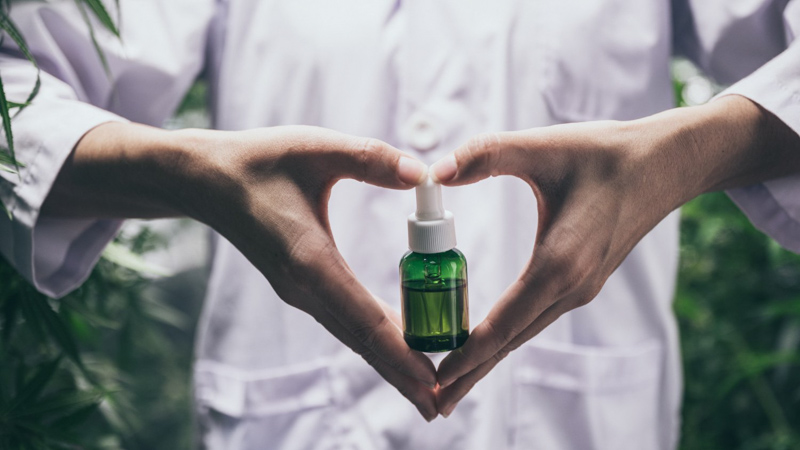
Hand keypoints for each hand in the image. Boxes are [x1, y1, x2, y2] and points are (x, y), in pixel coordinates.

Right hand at [44, 124, 439, 419]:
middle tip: (441, 405)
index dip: (400, 352)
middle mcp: (305, 288)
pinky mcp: (301, 287)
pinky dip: (373, 340)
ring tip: (427, 390)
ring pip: (353, 336)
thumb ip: (370, 159)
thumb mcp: (314, 148)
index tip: (430, 383)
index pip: (364, 317)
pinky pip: (344, 321)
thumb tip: (424, 174)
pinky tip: (398, 347)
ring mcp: (301, 292)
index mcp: (310, 260)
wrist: (204, 182)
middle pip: (362, 341)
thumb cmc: (258, 161)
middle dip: (402, 374)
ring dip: (390, 363)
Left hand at [429, 95, 799, 416]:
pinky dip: (507, 337)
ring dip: (488, 359)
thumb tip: (432, 173)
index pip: (504, 324)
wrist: (668, 164)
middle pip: (511, 342)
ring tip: (454, 385)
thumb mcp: (543, 146)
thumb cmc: (607, 152)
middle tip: (433, 406)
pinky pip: (536, 318)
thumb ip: (486, 155)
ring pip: (523, 333)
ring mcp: (580, 289)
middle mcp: (571, 287)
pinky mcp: (583, 282)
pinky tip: (489, 343)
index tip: (436, 381)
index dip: (467, 354)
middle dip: (471, 373)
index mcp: (559, 263)